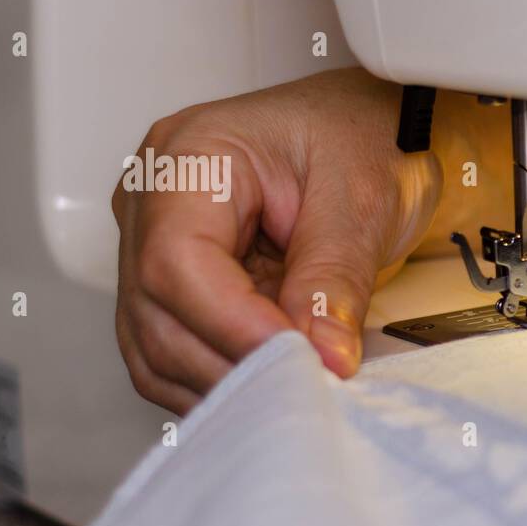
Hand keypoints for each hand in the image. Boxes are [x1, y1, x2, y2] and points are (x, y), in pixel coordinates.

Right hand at [112, 68, 440, 413]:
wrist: (372, 136)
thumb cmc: (362, 140)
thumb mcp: (363, 201)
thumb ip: (334, 280)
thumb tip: (322, 356)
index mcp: (190, 156)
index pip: (175, 260)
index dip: (231, 324)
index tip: (295, 358)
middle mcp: (154, 201)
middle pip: (155, 312)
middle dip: (232, 363)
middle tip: (308, 387)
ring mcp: (155, 245)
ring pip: (155, 346)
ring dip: (227, 382)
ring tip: (297, 389)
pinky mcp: (177, 287)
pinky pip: (174, 354)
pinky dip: (223, 381)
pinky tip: (274, 385)